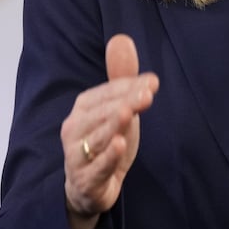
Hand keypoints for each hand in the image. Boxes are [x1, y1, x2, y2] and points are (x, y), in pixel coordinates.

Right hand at [61, 34, 159, 221]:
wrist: (90, 189)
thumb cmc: (105, 142)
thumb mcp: (117, 109)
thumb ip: (121, 78)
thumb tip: (122, 39)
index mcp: (83, 108)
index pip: (107, 93)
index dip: (129, 86)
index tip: (153, 82)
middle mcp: (74, 129)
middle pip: (102, 113)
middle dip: (125, 102)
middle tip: (148, 94)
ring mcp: (76, 156)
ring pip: (96, 138)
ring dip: (113, 126)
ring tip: (128, 113)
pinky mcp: (84, 181)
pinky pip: (96, 168)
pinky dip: (107, 157)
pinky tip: (120, 145)